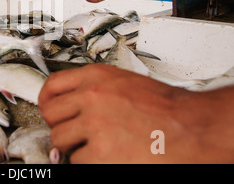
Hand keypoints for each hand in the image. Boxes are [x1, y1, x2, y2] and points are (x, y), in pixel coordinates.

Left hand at [38, 64, 229, 162]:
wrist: (192, 128)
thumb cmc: (165, 108)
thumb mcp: (123, 84)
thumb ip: (93, 90)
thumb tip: (71, 102)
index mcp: (96, 77)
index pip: (51, 86)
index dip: (45, 100)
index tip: (46, 108)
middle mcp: (91, 98)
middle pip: (50, 114)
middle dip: (59, 125)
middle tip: (73, 131)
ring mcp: (93, 125)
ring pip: (60, 140)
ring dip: (75, 145)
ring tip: (98, 143)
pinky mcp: (99, 153)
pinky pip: (77, 160)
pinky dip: (90, 161)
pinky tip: (109, 154)